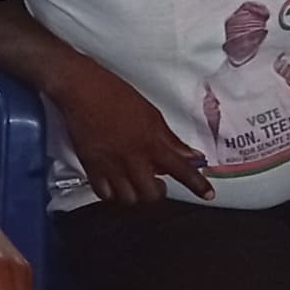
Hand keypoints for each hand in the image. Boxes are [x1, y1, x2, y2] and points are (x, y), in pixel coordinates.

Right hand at [56, 60, 213, 205]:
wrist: (81, 90)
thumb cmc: (116, 95)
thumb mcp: (150, 113)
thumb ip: (169, 139)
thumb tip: (189, 155)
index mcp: (151, 142)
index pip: (181, 170)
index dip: (197, 185)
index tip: (208, 195)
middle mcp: (132, 159)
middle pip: (151, 194)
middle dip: (157, 191)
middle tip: (157, 182)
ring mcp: (110, 165)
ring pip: (128, 198)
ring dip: (135, 194)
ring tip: (134, 183)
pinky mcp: (91, 166)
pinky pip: (104, 194)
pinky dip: (112, 193)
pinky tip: (114, 184)